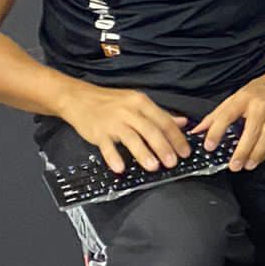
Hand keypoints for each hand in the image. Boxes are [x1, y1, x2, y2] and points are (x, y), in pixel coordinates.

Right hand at [63, 84, 190, 176]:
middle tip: (172, 162)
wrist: (79, 98)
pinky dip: (113, 157)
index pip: (164, 121)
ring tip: (153, 167)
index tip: (185, 152)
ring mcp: (113, 121)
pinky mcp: (98, 131)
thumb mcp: (137, 102)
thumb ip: (160, 114)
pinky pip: (107, 145)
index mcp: (141, 103)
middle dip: (163, 147)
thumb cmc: (110, 102)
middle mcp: (129, 110)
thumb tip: (182, 122)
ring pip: (131, 137)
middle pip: (150, 129)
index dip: (176, 138)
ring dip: (143, 153)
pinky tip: (120, 168)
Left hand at [193, 67, 264, 170]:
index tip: (209, 145)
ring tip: (247, 166)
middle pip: (251, 131)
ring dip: (256, 155)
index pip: (227, 115)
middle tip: (233, 165)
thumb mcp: (235, 97)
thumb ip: (216, 115)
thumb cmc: (258, 90)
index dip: (216, 131)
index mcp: (244, 98)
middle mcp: (260, 107)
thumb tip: (197, 130)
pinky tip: (257, 160)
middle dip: (242, 150)